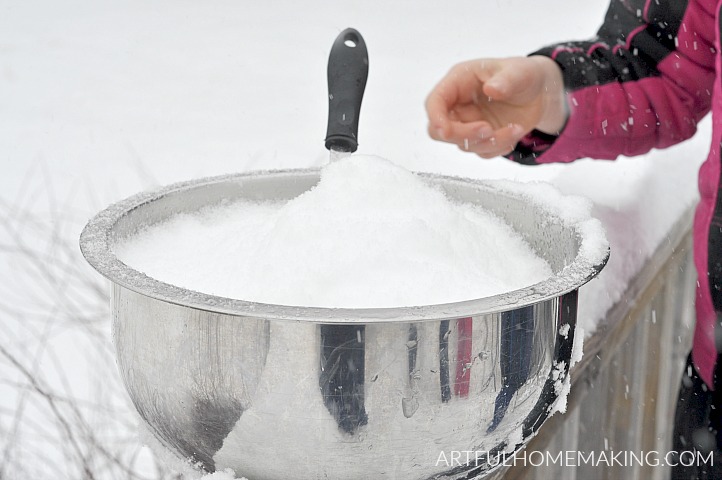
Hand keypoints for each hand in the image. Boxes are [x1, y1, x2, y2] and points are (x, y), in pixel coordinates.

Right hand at [425, 56, 565, 157]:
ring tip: (516, 129)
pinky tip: (514, 133)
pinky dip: (499, 147)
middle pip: (439, 130)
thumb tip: (491, 89)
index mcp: (459, 82)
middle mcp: (458, 105)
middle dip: (463, 135)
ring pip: (463, 145)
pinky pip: (482, 152)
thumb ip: (506, 79)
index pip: (435, 102)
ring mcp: (468, 123)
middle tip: (489, 129)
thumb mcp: (520, 71)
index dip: (436, 118)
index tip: (447, 131)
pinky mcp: (480, 138)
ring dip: (490, 142)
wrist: (539, 93)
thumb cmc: (523, 75)